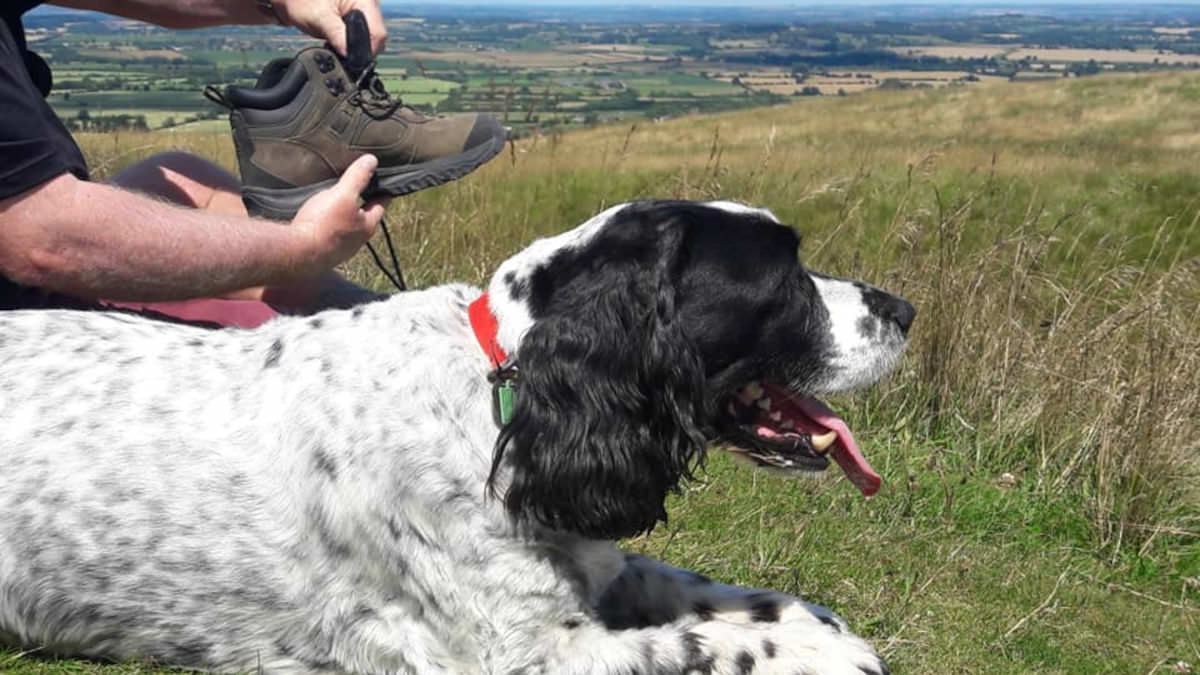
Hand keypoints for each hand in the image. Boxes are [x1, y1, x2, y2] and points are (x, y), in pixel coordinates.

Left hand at [272, 0, 386, 56]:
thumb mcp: (319, 18)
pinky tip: (339, 43)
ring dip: (356, 46)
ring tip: (338, 46)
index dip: (367, 49)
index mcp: (364, 0)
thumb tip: (350, 55)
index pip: (377, 32)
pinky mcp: (357, 17)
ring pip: (370, 37)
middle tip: (343, 55)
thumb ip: (337, 36)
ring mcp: (363, 11)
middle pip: (376, 36)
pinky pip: (362, 34)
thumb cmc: (301, 0)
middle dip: (361, 49)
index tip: (353, 60)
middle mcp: (368, 4)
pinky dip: (352, 42)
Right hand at [289, 154, 388, 276]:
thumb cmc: (323, 224)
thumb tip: (372, 160)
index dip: (382, 190)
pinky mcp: (323, 251)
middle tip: (359, 187)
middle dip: (363, 202)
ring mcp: (340, 248)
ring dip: (345, 214)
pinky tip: (320, 218)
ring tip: (338, 200)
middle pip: (365, 216)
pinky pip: (330, 233)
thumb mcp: (343, 194)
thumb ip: (358, 178)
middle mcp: (357, 240)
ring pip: (347, 226)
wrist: (296, 252)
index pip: (381, 203)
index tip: (382, 180)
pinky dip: (329, 224)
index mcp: (368, 225)